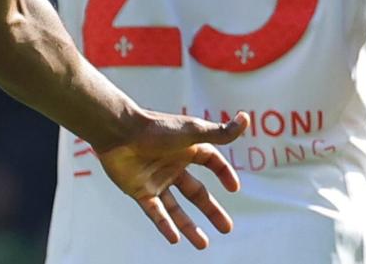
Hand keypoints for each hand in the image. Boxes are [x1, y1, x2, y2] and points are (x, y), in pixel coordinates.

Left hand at [96, 110, 248, 248]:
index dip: (224, 173)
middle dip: (211, 210)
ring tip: (204, 245)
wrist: (118, 131)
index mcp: (186, 149)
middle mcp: (172, 166)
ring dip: (189, 226)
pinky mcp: (139, 190)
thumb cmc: (155, 128)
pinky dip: (164, 225)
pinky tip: (175, 239)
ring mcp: (156, 180)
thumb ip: (220, 132)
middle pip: (196, 192)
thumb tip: (247, 119)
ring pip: (176, 208)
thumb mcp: (192, 131)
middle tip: (228, 228)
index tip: (234, 188)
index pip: (211, 162)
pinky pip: (155, 212)